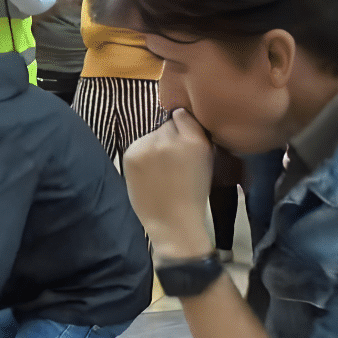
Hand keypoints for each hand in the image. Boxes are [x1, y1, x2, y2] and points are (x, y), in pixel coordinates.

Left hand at [122, 109, 214, 259]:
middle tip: (172, 162)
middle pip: (166, 125)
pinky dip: (141, 156)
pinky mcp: (131, 154)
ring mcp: (148, 145)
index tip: (184, 144)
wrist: (173, 223)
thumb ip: (194, 136)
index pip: (183, 115)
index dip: (183, 129)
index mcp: (195, 140)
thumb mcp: (206, 160)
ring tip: (160, 171)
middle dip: (169, 138)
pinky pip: (138, 146)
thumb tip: (178, 115)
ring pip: (151, 135)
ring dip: (154, 146)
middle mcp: (171, 138)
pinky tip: (149, 174)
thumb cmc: (193, 194)